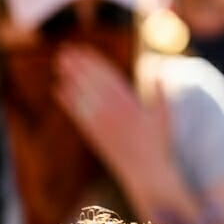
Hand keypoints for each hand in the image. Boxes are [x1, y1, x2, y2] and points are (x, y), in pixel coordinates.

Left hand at [54, 44, 171, 185]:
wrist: (145, 174)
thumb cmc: (159, 144)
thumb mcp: (164, 116)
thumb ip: (159, 91)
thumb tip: (157, 66)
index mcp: (130, 104)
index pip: (108, 77)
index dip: (94, 62)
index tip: (83, 49)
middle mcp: (113, 112)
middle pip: (91, 83)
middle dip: (78, 66)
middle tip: (65, 50)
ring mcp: (101, 124)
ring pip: (81, 96)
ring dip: (70, 79)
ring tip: (59, 65)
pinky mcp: (94, 136)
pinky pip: (78, 114)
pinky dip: (67, 101)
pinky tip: (59, 90)